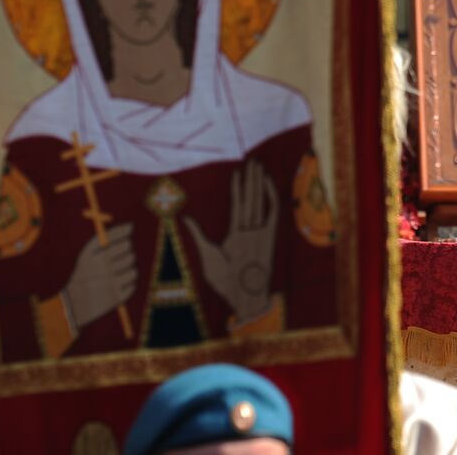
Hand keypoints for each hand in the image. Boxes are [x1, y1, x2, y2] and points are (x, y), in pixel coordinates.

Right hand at [62, 222, 135, 331]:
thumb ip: (106, 237)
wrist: (74, 304)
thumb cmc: (85, 273)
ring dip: (127, 270)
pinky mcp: (116, 298)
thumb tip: (131, 226)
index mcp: (91, 257)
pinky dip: (127, 285)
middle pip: (129, 252)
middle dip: (126, 252)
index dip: (124, 235)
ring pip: (133, 270)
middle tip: (117, 258)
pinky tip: (116, 286)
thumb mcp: (88, 254)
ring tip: (115, 274)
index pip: (118, 239)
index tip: (127, 232)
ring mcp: (109, 284)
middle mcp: (101, 269)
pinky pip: (133, 285)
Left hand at [184, 159, 278, 322]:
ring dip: (259, 183)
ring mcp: (260, 232)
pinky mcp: (269, 236)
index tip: (238, 173)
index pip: (237, 205)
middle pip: (250, 199)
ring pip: (259, 201)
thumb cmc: (224, 280)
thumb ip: (198, 234)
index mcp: (235, 234)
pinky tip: (266, 184)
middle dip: (251, 180)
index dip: (237, 189)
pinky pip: (272, 212)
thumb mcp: (207, 254)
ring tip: (259, 166)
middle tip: (253, 162)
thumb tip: (184, 218)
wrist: (241, 295)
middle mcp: (249, 230)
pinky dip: (270, 198)